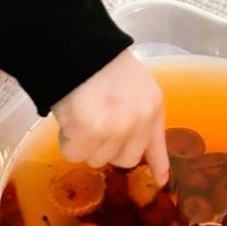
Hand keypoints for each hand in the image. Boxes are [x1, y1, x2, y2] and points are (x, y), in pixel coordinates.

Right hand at [51, 49, 168, 186]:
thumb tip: (123, 144)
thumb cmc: (98, 61)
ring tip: (78, 113)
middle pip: (124, 159)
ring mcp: (117, 127)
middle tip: (91, 124)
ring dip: (84, 144)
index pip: (157, 143)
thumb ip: (134, 113)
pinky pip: (74, 153)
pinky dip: (66, 141)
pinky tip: (68, 118)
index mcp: (152, 104)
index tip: (159, 181)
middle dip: (105, 148)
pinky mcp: (91, 131)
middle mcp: (140, 119)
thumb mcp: (130, 84)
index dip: (158, 164)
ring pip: (96, 159)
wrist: (76, 44)